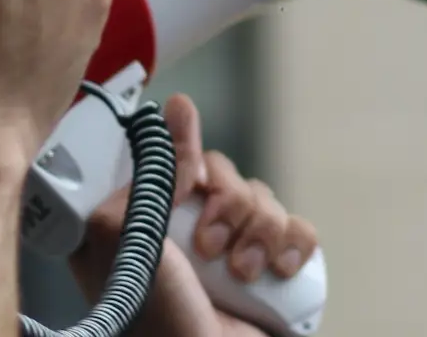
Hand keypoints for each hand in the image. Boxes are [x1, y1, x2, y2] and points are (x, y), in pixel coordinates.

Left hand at [68, 94, 320, 336]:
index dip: (187, 155)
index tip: (191, 174)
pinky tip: (277, 272)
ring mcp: (234, 248)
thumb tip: (179, 110)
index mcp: (144, 218)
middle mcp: (187, 229)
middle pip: (226, 173)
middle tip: (208, 246)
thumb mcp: (126, 237)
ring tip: (240, 275)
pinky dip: (293, 246)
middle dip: (226, 204)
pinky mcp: (273, 268)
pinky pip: (299, 229)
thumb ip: (149, 171)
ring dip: (258, 233)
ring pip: (265, 198)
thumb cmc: (151, 317)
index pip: (173, 157)